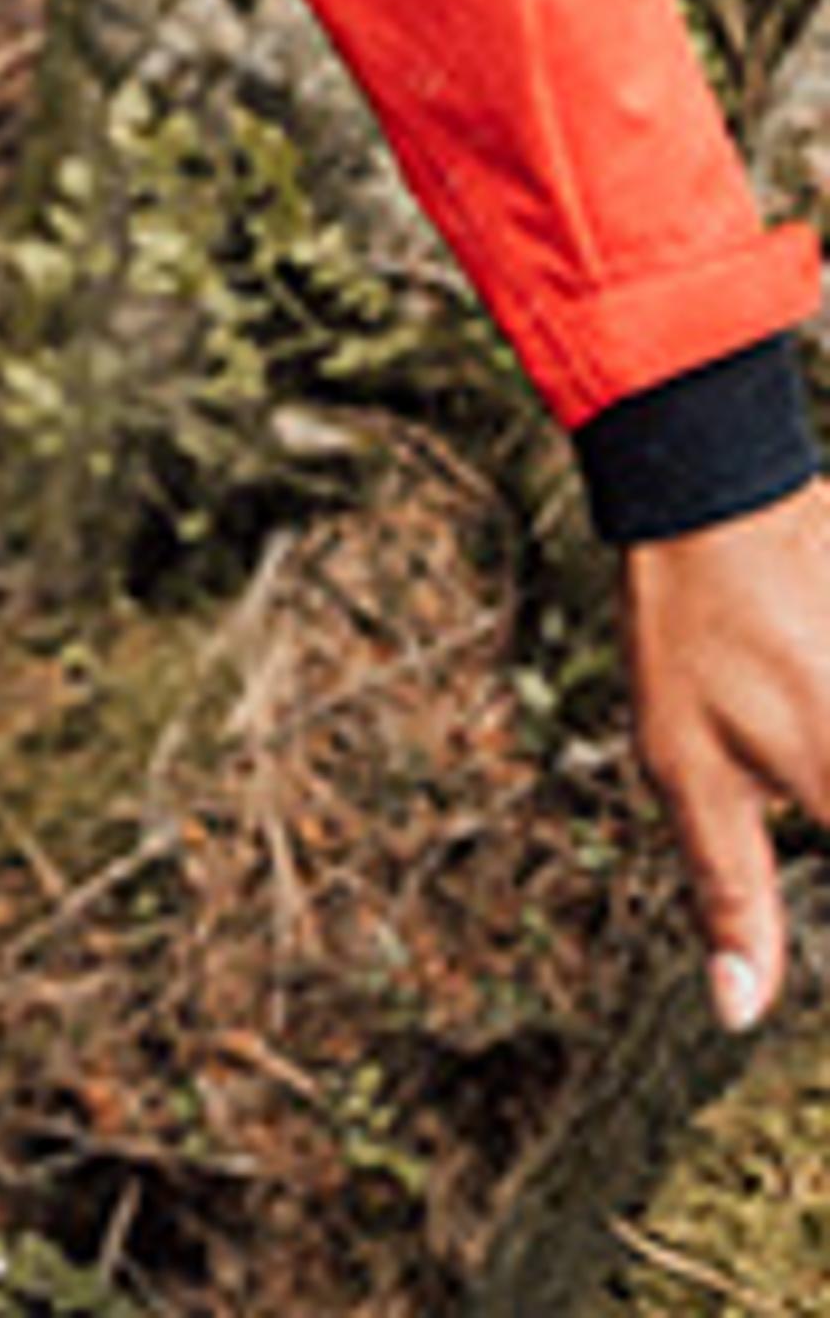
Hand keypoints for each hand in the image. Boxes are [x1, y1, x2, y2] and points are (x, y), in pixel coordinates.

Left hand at [623, 479, 829, 1032]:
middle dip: (825, 812)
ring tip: (802, 769)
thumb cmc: (690, 631)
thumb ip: (730, 892)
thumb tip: (738, 1011)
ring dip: (829, 785)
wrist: (719, 488)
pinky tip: (817, 733)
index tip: (817, 943)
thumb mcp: (684, 765)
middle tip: (799, 802)